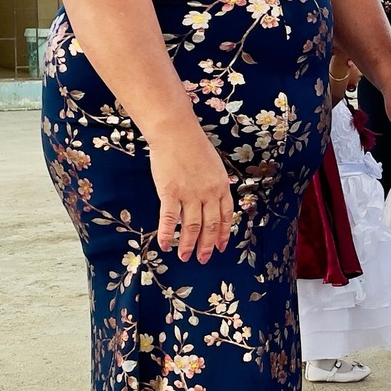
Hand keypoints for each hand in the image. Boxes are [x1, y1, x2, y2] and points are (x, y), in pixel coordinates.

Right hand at [146, 117, 234, 262]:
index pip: (225, 216)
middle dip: (207, 245)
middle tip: (203, 259)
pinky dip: (166, 234)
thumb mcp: (214, 164)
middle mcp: (208, 193)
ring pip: (191, 226)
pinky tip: (164, 246)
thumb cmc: (193, 145)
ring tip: (185, 257)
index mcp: (221, 186)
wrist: (176, 132)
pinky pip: (168, 219)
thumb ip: (215, 183)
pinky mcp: (170, 192)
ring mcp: (189, 194)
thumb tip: (215, 199)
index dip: (223, 234)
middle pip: (210, 225)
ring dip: (188, 244)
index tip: (220, 247)